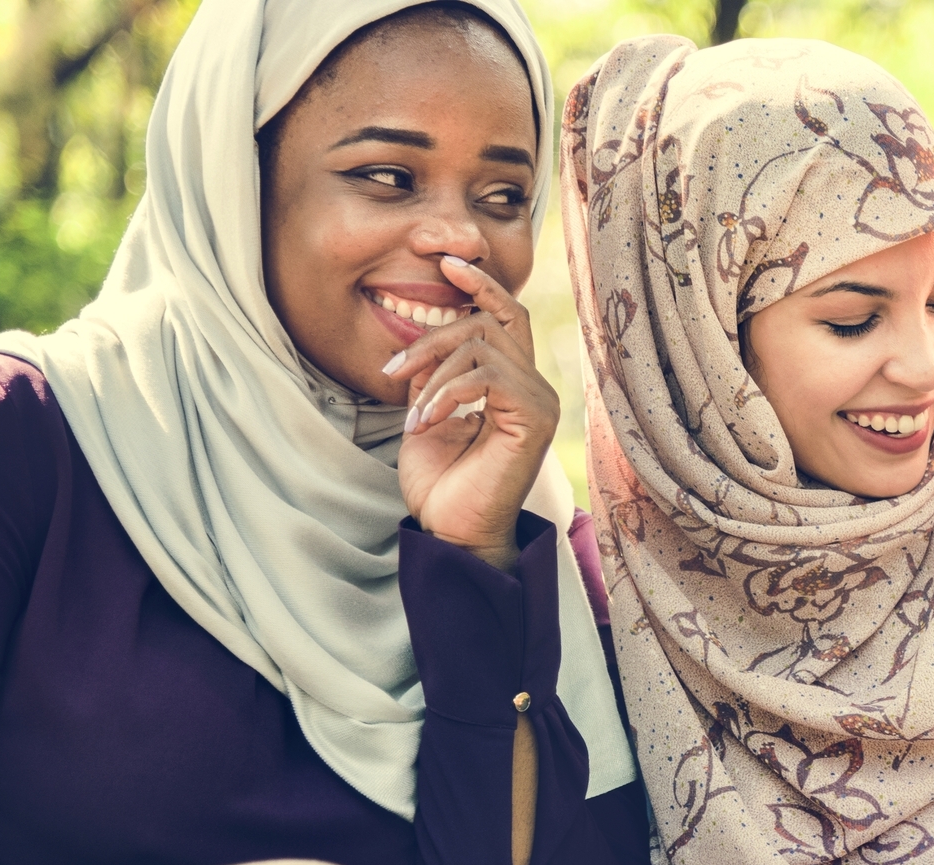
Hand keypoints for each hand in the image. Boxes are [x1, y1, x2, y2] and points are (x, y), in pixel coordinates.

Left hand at [383, 253, 561, 572]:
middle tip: (394, 370)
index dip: (480, 284)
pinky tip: (425, 424)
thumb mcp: (426, 413)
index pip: (508, 314)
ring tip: (410, 413)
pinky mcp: (534, 419)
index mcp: (513, 384)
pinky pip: (487, 376)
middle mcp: (534, 387)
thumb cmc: (442, 484)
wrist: (454, 533)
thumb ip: (432, 374)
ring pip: (483, 345)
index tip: (445, 263)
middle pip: (490, 321)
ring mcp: (540, 402)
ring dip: (433, 374)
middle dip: (435, 335)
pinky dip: (446, 394)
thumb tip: (422, 336)